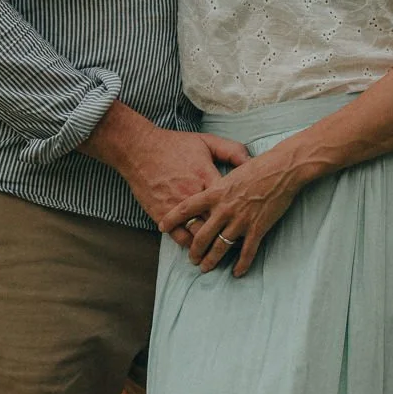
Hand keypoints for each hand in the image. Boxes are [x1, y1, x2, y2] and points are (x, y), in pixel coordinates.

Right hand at [82, 105, 247, 240]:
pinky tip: (198, 247)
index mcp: (207, 177)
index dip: (242, 213)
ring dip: (210, 245)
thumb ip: (231, 151)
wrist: (139, 149)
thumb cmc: (174, 145)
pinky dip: (190, 244)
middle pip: (217, 223)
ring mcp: (177, 207)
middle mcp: (194, 194)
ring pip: (199, 235)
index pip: (231, 201)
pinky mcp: (162, 215)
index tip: (250, 220)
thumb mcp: (206, 142)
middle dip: (229, 234)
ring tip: (220, 252)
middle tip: (239, 242)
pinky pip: (179, 237)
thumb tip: (253, 161)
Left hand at [161, 141, 311, 276]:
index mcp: (216, 192)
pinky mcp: (258, 227)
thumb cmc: (258, 166)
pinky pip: (247, 251)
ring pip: (220, 246)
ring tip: (206, 268)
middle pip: (201, 235)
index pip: (186, 208)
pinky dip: (242, 264)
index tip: (162, 227)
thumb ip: (219, 185)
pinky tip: (237, 272)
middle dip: (194, 250)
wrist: (282, 169)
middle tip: (191, 259)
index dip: (172, 219)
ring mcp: (241, 220)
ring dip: (211, 260)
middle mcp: (224, 208)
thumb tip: (211, 191)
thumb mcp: (231, 171)